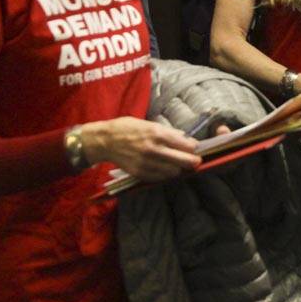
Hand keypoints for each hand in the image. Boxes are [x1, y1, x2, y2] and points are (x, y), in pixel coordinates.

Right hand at [80, 117, 201, 181]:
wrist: (105, 141)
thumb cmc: (127, 128)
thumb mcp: (149, 124)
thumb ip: (168, 132)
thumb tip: (185, 138)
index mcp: (158, 134)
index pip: (187, 146)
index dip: (194, 148)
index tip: (194, 148)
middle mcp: (154, 149)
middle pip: (185, 161)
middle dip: (193, 161)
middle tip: (195, 161)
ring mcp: (147, 163)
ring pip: (174, 172)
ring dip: (178, 168)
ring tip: (177, 164)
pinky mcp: (140, 173)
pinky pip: (160, 178)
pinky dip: (165, 174)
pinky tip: (164, 168)